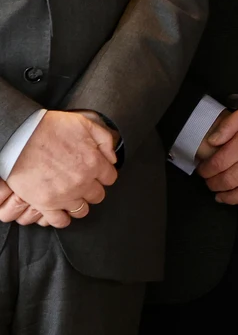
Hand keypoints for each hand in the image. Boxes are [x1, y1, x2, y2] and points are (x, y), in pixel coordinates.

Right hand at [7, 111, 116, 225]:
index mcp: (94, 162)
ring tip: (71, 196)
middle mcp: (83, 181)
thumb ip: (104, 140)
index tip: (96, 174)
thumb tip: (112, 158)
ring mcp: (65, 195)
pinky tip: (60, 210)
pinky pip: (61, 221)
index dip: (103, 175)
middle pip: (97, 195)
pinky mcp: (45, 204)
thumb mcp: (85, 124)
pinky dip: (62, 218)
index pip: (110, 178)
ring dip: (78, 203)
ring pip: (82, 210)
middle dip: (92, 189)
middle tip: (82, 184)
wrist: (19, 138)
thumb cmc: (49, 128)